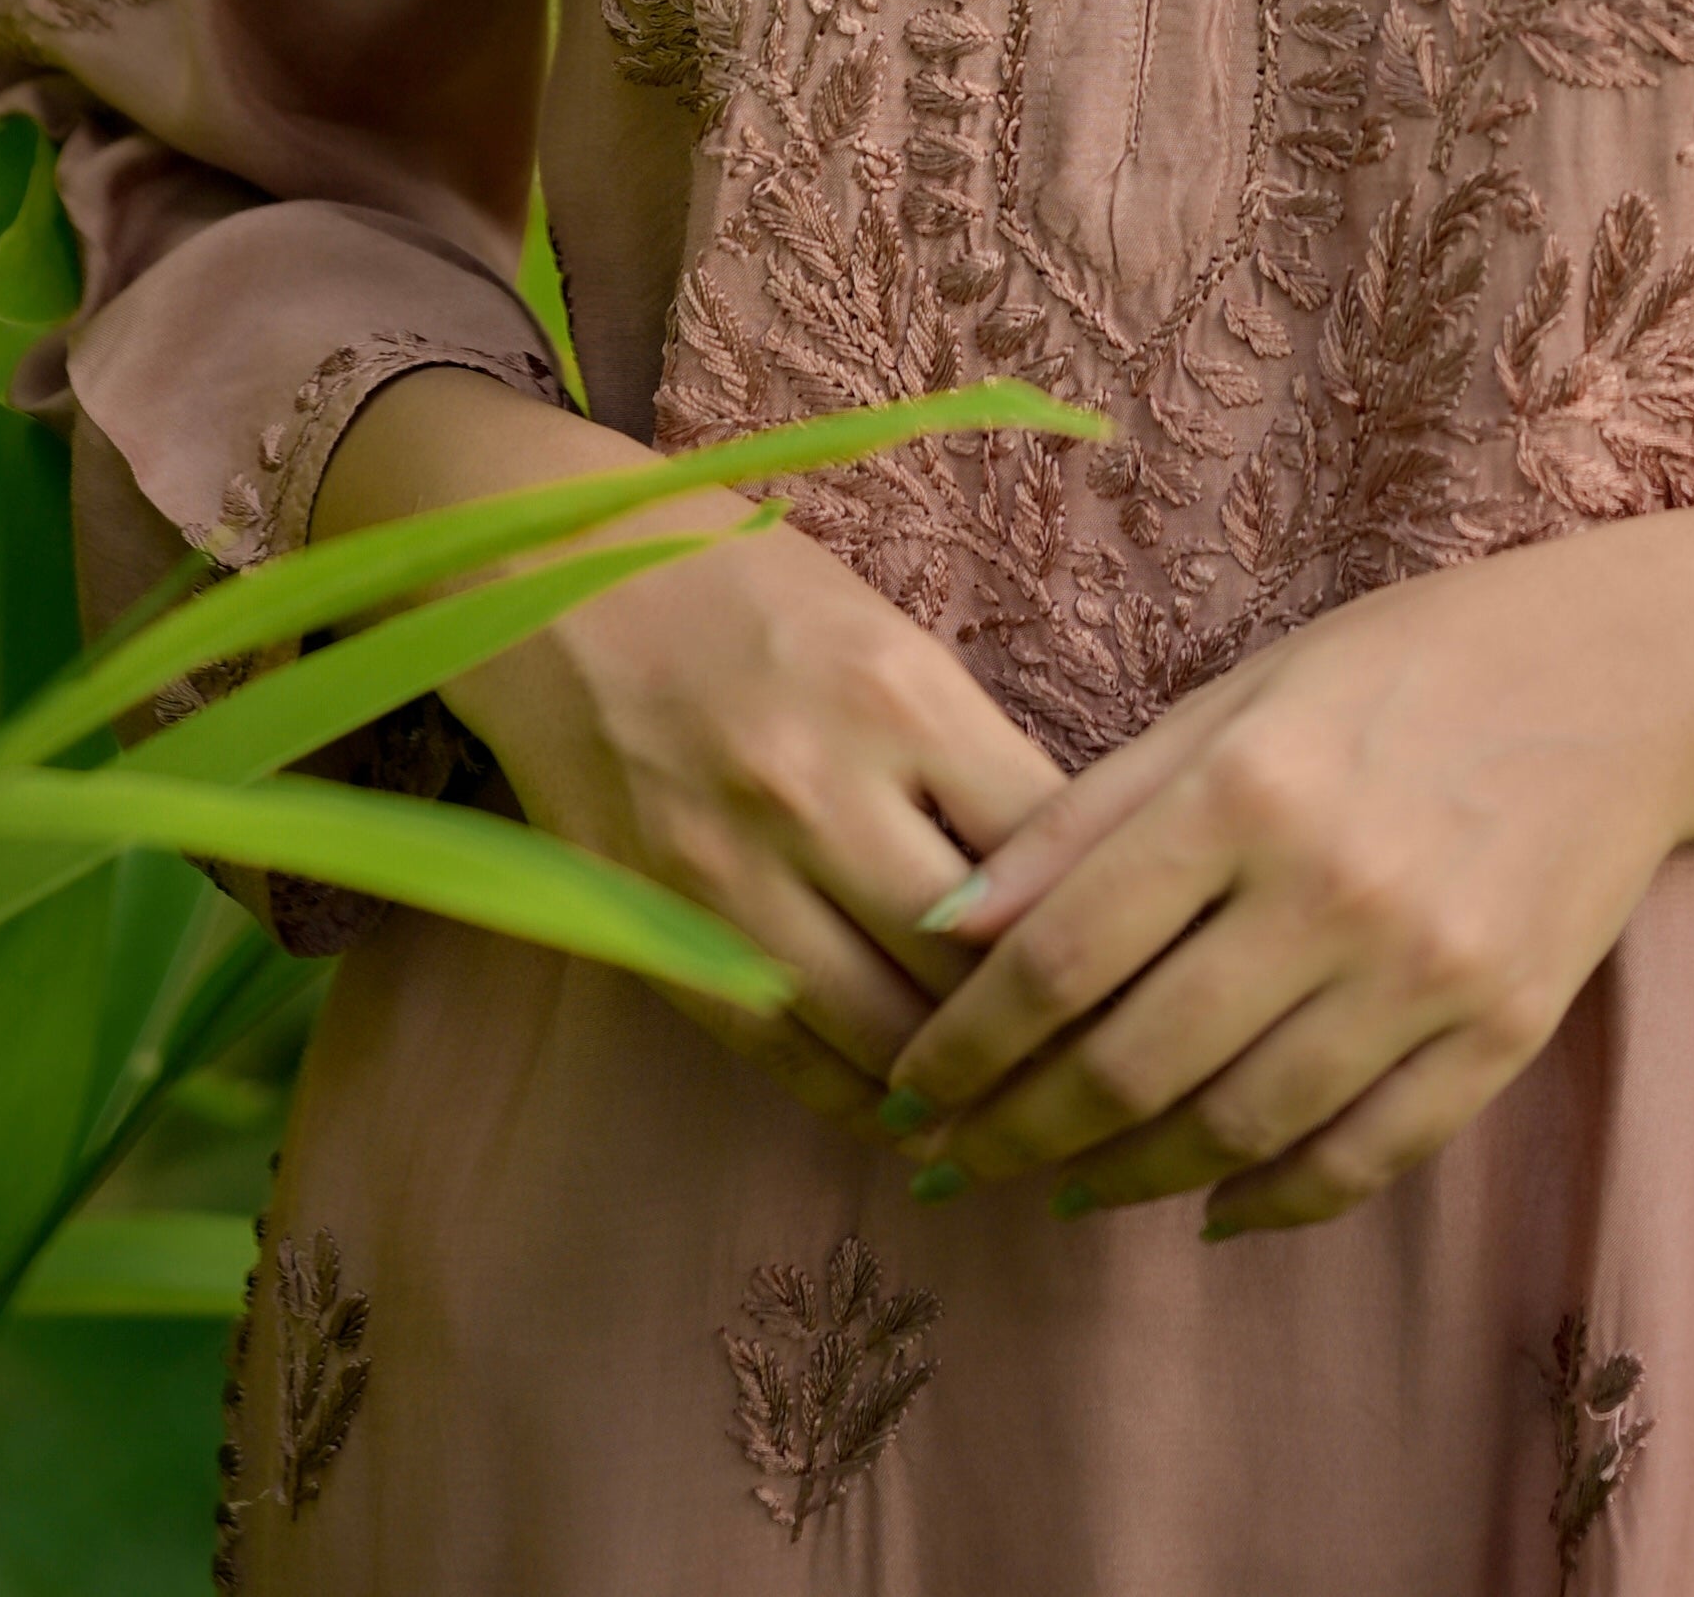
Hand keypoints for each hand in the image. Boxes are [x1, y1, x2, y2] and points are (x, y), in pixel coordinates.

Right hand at [316, 376, 1064, 1137]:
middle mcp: (818, 791)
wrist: (552, 580)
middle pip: (971, 964)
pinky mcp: (660, 932)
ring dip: (956, 1085)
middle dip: (1043, 1024)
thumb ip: (967, 752)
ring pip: (882, 1033)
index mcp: (896, 693)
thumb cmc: (743, 586)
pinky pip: (782, 1053)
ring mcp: (729, 874)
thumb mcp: (884, 632)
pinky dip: (856, 1097)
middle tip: (1098, 1061)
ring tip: (1015, 1110)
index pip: (1041, 845)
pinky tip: (906, 1113)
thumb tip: (1067, 880)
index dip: (1105, 911)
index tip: (1142, 953)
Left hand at [876, 471, 1693, 1236]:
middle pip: (1130, 1062)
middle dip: (1017, 1132)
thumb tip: (949, 923)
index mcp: (1246, 787)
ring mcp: (1422, 973)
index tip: (910, 1091)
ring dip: (1125, 1179)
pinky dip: (1271, 1198)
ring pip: (1235, 1129)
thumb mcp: (1235, 694)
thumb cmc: (1405, 665)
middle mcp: (1330, 889)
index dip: (966, 1045)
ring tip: (1060, 1186)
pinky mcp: (1499, 1032)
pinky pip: (1361, 1154)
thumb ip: (1092, 813)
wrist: (1625, 678)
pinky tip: (1209, 1205)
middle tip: (956, 1165)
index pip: (1060, 956)